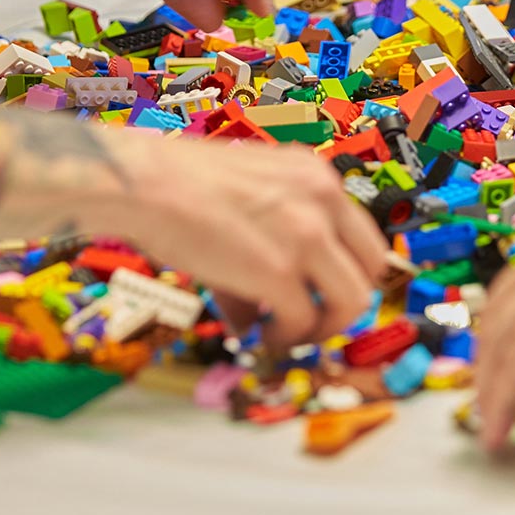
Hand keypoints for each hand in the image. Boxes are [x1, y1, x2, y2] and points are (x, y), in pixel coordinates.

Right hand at [125, 136, 388, 348]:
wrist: (143, 183)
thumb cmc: (179, 184)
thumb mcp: (247, 195)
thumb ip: (272, 240)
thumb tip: (259, 307)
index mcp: (317, 177)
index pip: (362, 234)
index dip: (348, 272)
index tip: (327, 292)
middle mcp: (323, 201)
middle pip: (370, 270)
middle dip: (346, 303)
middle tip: (316, 319)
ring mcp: (306, 236)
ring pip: (351, 301)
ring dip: (323, 327)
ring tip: (288, 334)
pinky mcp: (279, 272)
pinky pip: (303, 320)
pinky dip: (286, 337)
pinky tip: (262, 337)